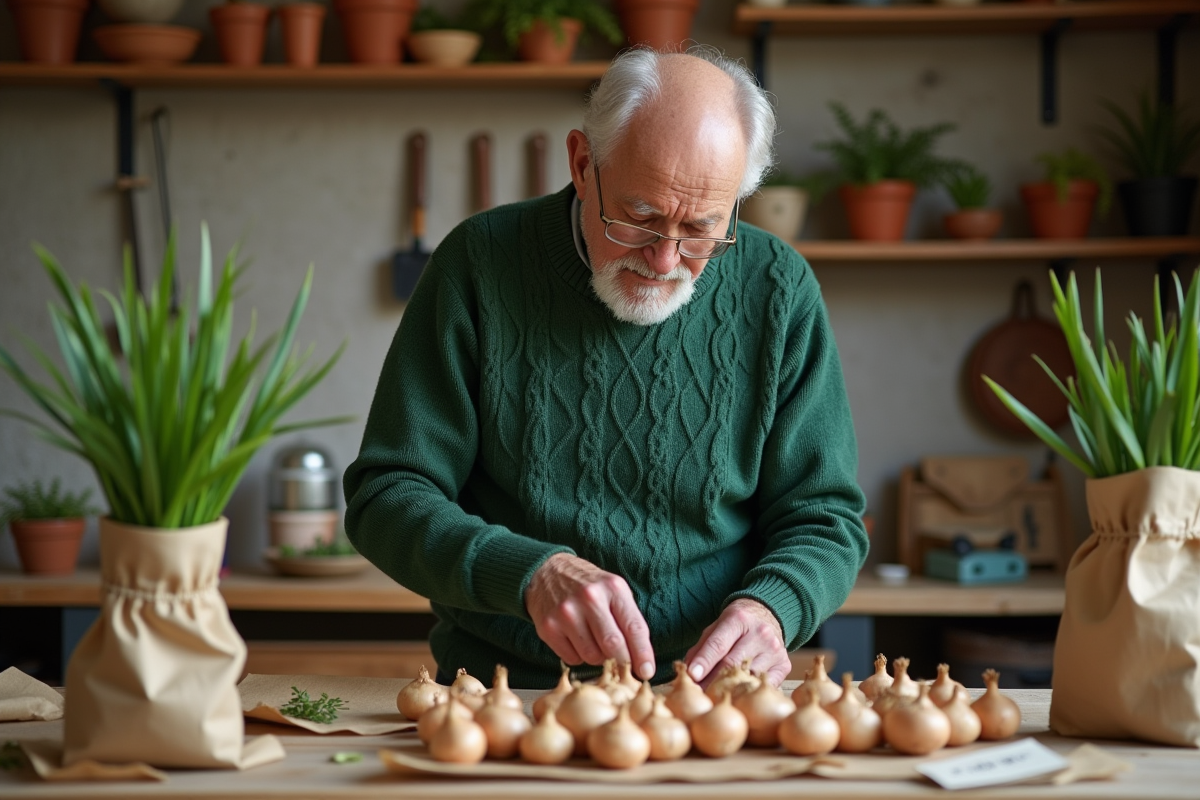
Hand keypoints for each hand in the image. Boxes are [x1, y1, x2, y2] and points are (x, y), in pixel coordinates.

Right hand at [525, 553, 655, 679]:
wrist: (547, 573)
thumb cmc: (588, 586)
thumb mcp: (614, 591)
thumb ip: (629, 621)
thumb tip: (642, 662)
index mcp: (613, 588)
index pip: (634, 628)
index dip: (643, 654)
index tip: (646, 672)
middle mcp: (590, 598)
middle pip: (613, 645)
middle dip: (622, 661)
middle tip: (622, 665)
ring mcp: (567, 613)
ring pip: (592, 657)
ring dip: (598, 657)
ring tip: (593, 640)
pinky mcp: (549, 627)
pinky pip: (572, 659)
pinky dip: (579, 657)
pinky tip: (576, 639)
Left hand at [684, 598, 789, 687]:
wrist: (768, 615)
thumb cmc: (737, 625)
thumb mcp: (717, 627)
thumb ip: (702, 647)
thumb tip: (689, 671)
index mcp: (739, 619)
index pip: (719, 644)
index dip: (704, 661)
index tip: (692, 675)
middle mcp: (759, 633)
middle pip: (732, 663)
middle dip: (712, 681)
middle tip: (698, 694)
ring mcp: (774, 650)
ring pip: (748, 677)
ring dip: (729, 689)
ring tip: (716, 697)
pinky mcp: (784, 665)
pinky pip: (763, 685)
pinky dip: (749, 692)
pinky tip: (738, 695)